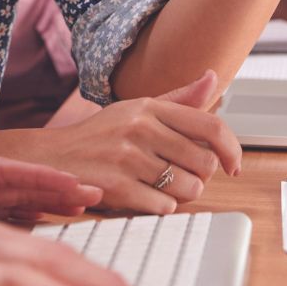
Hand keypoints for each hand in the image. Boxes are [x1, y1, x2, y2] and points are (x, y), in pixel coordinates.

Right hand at [34, 71, 241, 214]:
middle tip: (180, 176)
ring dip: (181, 194)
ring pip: (188, 188)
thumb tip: (213, 78)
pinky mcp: (117, 186)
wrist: (53, 158)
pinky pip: (165, 207)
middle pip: (204, 163)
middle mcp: (140, 127)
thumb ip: (178, 99)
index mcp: (149, 107)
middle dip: (199, 177)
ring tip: (160, 187)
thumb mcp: (137, 110)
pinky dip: (159, 207)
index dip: (231, 149)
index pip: (211, 126)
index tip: (233, 165)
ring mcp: (127, 157)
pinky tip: (142, 197)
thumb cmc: (100, 136)